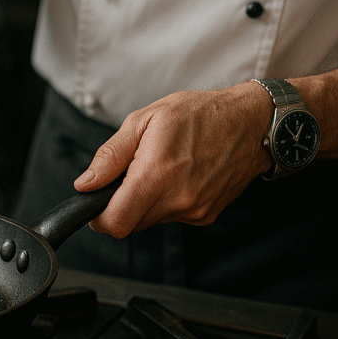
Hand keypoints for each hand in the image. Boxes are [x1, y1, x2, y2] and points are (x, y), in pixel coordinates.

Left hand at [73, 82, 272, 235]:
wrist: (251, 124)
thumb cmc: (201, 114)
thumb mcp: (145, 119)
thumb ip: (110, 156)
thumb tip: (86, 184)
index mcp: (157, 174)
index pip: (115, 222)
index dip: (99, 217)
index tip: (96, 204)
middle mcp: (177, 199)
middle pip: (130, 224)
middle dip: (121, 204)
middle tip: (133, 173)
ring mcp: (194, 211)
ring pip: (150, 221)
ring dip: (145, 202)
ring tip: (161, 168)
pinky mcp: (205, 216)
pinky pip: (172, 217)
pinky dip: (166, 202)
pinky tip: (179, 176)